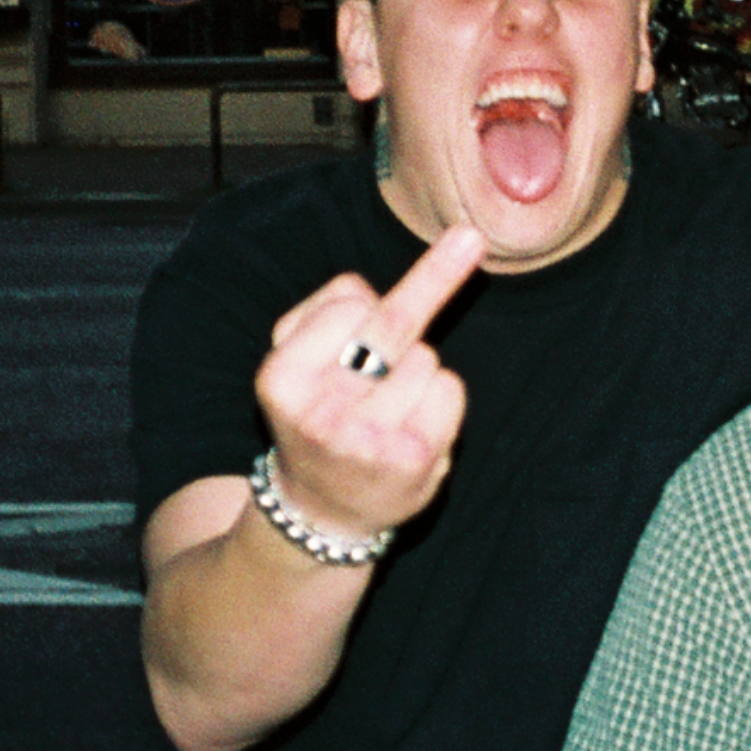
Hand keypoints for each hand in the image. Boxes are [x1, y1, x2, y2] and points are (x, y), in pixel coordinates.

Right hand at [253, 224, 485, 543]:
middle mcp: (320, 411)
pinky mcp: (414, 458)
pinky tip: (411, 429)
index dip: (356, 309)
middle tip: (470, 237)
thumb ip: (329, 308)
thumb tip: (381, 282)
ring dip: (416, 372)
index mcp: (280, 379)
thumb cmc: (317, 413)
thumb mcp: (294, 360)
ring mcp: (369, 438)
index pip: (347, 302)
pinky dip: (442, 400)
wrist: (323, 513)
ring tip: (385, 411)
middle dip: (438, 272)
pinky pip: (450, 389)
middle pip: (391, 321)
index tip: (348, 331)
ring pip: (425, 357)